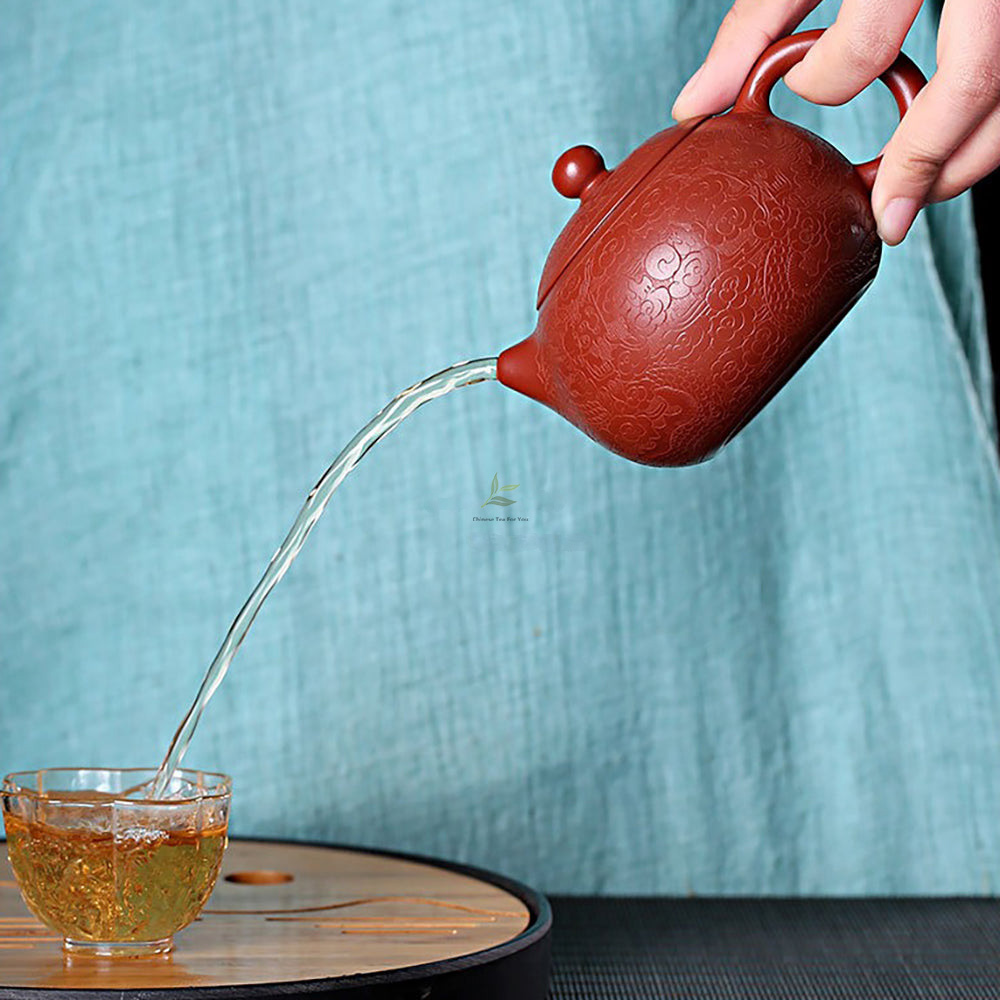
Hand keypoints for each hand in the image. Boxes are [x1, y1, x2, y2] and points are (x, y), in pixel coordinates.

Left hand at [671, 0, 999, 244]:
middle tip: (888, 216)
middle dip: (926, 161)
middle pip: (973, 81)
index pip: (865, 43)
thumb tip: (693, 108)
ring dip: (969, 156)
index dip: (828, 82)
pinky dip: (990, 126)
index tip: (809, 89)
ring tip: (918, 196)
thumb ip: (756, 24)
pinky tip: (952, 152)